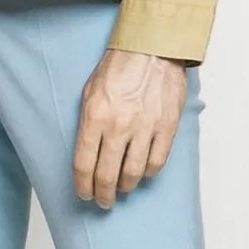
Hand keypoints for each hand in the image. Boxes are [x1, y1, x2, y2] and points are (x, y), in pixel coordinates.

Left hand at [73, 47, 188, 208]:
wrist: (152, 48)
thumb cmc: (118, 67)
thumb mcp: (89, 92)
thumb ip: (87, 124)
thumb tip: (87, 154)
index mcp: (95, 117)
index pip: (84, 165)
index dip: (82, 187)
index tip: (84, 195)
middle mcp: (119, 126)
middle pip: (107, 176)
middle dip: (103, 195)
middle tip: (102, 201)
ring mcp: (145, 128)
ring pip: (133, 174)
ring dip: (125, 187)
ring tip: (121, 188)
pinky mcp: (166, 128)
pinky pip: (156, 162)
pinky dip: (147, 172)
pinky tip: (141, 172)